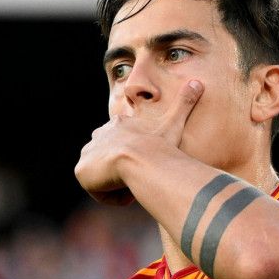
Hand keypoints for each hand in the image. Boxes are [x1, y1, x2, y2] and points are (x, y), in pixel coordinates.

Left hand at [74, 79, 202, 204]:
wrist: (141, 160)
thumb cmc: (160, 145)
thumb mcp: (173, 124)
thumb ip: (184, 104)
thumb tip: (198, 82)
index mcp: (116, 125)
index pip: (121, 145)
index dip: (135, 158)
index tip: (148, 164)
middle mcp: (97, 137)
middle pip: (111, 162)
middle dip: (125, 172)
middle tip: (142, 176)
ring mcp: (87, 154)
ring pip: (105, 178)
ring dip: (120, 184)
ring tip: (135, 182)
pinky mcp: (81, 171)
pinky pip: (98, 192)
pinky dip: (112, 195)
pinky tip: (126, 189)